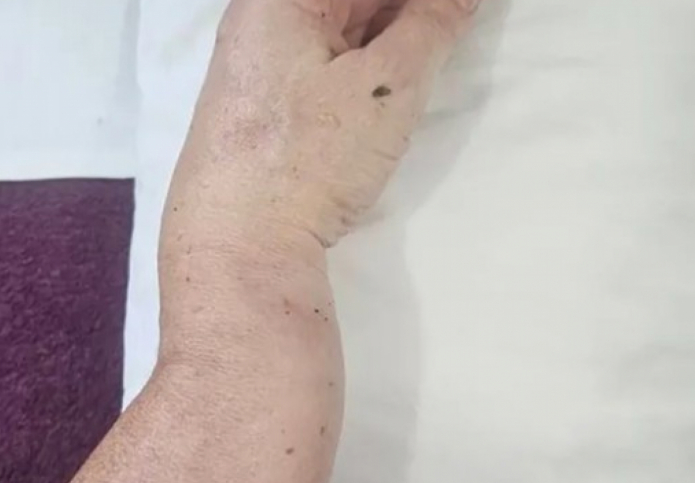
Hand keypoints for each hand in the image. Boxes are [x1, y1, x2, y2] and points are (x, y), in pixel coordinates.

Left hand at [166, 0, 480, 247]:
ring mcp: (259, 67)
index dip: (418, 1)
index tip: (455, 14)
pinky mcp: (266, 108)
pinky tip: (398, 73)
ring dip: (389, 33)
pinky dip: (364, 62)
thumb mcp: (385, 86)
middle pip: (346, 2)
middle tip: (452, 25)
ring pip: (338, 30)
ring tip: (435, 44)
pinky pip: (324, 63)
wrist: (238, 247)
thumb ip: (431, 25)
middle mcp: (260, 21)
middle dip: (404, 14)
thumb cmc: (306, 157)